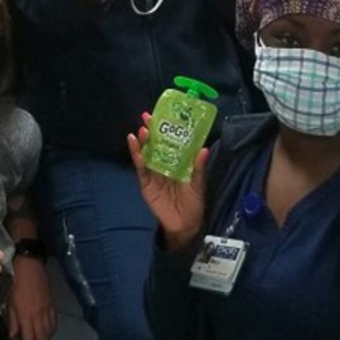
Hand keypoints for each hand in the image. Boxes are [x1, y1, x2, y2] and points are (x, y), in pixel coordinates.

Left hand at [6, 251, 56, 339]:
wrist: (30, 266)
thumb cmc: (16, 283)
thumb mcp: (9, 302)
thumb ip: (13, 320)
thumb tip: (13, 336)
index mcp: (27, 316)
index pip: (30, 339)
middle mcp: (39, 316)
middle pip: (41, 339)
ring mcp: (47, 310)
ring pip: (48, 332)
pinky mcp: (52, 304)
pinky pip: (53, 323)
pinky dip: (51, 332)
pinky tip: (48, 335)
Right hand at [128, 114, 208, 250]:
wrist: (185, 225)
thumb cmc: (194, 203)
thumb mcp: (198, 184)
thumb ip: (198, 167)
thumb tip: (204, 149)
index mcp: (178, 161)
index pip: (170, 141)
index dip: (166, 128)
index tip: (163, 114)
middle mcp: (164, 163)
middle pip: (155, 143)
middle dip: (151, 130)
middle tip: (147, 117)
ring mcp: (153, 173)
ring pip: (146, 153)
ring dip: (143, 141)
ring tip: (142, 131)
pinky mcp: (146, 183)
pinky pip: (140, 168)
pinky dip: (137, 157)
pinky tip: (135, 146)